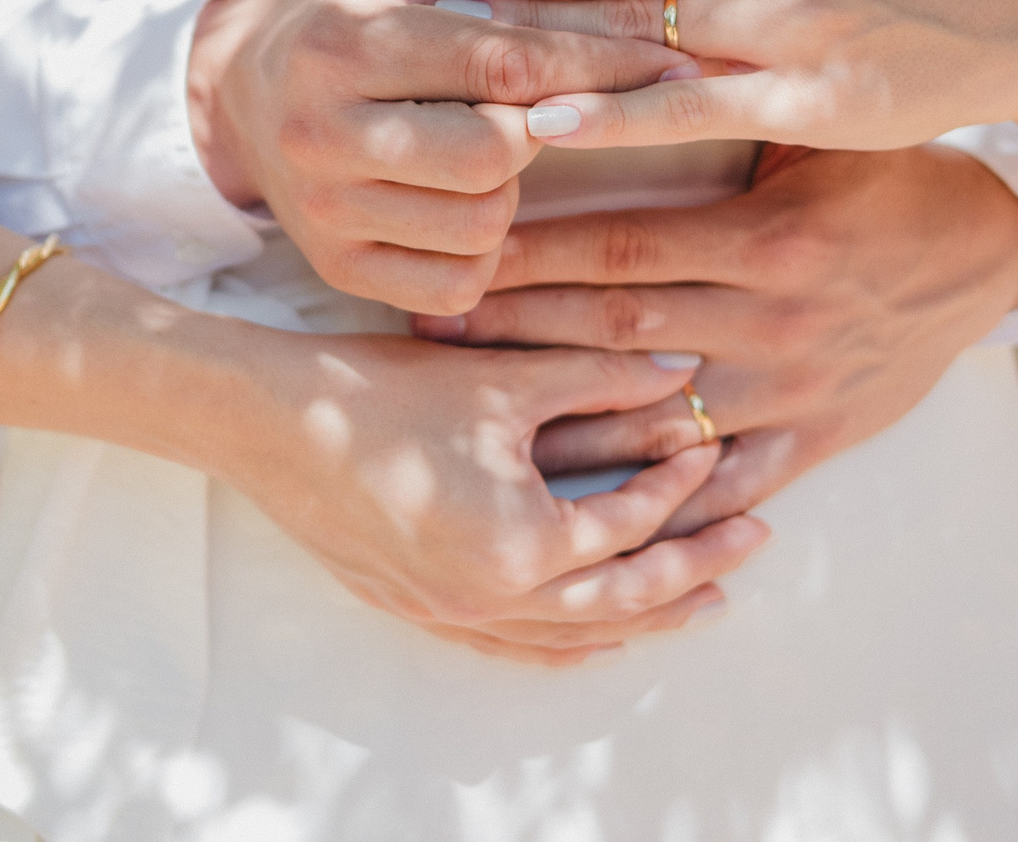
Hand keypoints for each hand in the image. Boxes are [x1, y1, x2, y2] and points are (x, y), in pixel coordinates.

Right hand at [188, 0, 693, 314]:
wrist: (239, 90)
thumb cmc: (359, 17)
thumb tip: (664, 5)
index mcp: (344, 39)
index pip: (505, 60)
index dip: (605, 65)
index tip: (682, 66)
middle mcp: (319, 129)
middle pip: (495, 155)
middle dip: (539, 133)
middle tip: (534, 112)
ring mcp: (321, 209)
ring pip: (483, 225)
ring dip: (512, 192)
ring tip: (482, 152)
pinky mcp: (333, 268)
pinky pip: (457, 284)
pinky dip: (485, 249)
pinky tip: (462, 205)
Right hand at [223, 332, 766, 664]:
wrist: (265, 423)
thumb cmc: (381, 391)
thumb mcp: (504, 377)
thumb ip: (601, 375)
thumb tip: (681, 368)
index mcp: (519, 544)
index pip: (628, 525)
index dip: (681, 488)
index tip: (716, 454)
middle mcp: (489, 599)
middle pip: (618, 601)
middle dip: (691, 574)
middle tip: (752, 548)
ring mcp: (449, 615)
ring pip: (569, 638)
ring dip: (639, 619)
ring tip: (697, 601)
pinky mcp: (416, 611)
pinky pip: (512, 648)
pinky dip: (567, 643)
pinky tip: (593, 636)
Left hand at [407, 143, 1017, 535]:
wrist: (992, 248)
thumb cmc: (881, 168)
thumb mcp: (808, 127)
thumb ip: (715, 106)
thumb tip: (601, 51)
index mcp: (765, 238)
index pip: (619, 247)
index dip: (528, 254)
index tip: (456, 252)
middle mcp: (774, 320)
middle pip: (615, 332)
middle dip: (516, 335)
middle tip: (430, 337)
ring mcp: (794, 388)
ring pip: (655, 417)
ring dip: (561, 423)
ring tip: (474, 425)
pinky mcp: (818, 439)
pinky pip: (728, 482)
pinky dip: (661, 499)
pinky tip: (589, 509)